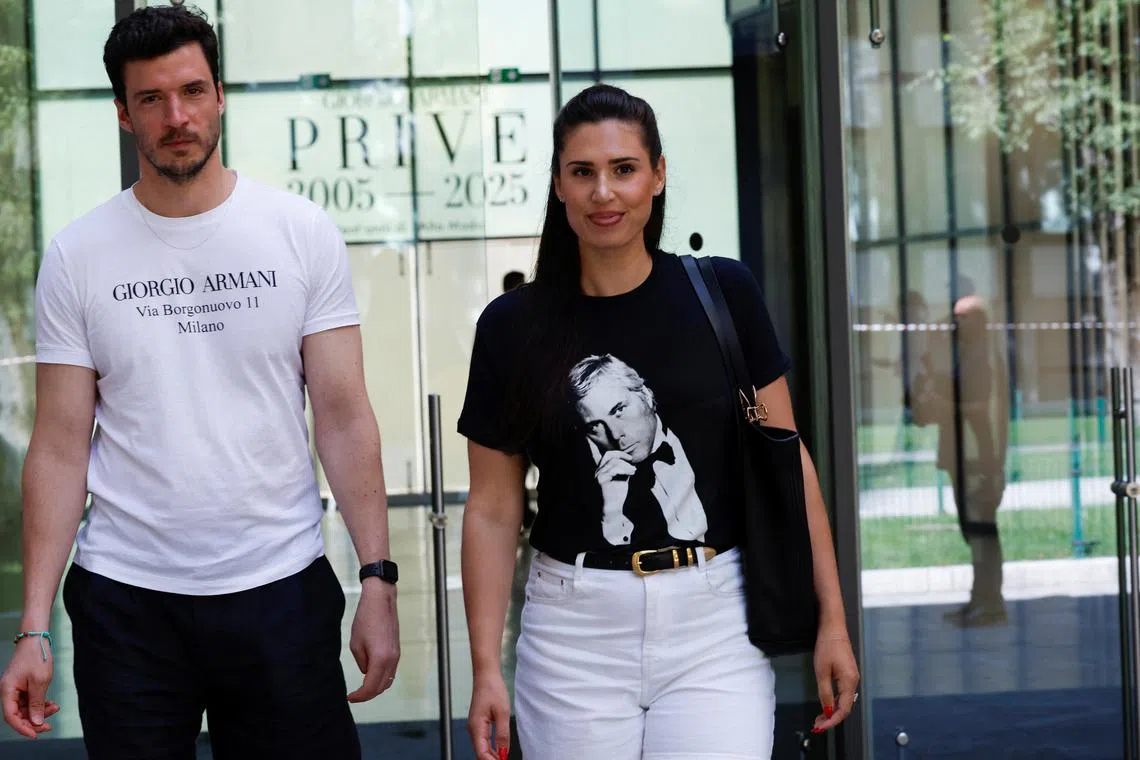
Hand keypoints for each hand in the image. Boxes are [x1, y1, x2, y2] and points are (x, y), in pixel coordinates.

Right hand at [1, 637, 61, 737]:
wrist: (36, 639)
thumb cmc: (36, 656)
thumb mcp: (40, 682)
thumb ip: (37, 703)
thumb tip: (35, 722)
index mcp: (7, 691)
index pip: (11, 716)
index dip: (22, 728)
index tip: (35, 734)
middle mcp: (8, 692)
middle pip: (18, 714)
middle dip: (34, 721)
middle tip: (49, 725)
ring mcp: (15, 689)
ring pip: (26, 708)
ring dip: (40, 712)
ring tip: (55, 708)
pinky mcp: (23, 686)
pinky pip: (29, 700)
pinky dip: (40, 704)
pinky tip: (52, 704)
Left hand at [347, 580, 399, 702]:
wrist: (381, 601)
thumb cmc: (366, 619)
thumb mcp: (356, 643)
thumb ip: (362, 662)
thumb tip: (366, 670)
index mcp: (380, 659)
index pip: (370, 687)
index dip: (359, 696)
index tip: (349, 698)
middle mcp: (392, 660)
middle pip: (381, 687)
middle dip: (367, 695)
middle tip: (354, 696)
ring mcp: (397, 655)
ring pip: (388, 680)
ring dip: (376, 687)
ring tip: (362, 687)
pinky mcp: (397, 650)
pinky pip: (391, 671)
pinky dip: (381, 677)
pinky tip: (370, 674)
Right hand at [468, 670, 510, 759]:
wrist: (486, 675)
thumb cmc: (493, 689)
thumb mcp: (502, 712)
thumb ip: (502, 734)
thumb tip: (503, 753)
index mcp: (476, 727)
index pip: (482, 753)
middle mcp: (473, 730)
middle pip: (481, 753)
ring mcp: (475, 728)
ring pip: (482, 749)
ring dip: (492, 756)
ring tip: (504, 758)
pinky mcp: (479, 725)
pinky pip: (484, 742)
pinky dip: (491, 749)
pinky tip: (500, 751)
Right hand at [595, 450, 634, 543]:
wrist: (611, 511)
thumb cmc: (616, 497)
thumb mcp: (621, 480)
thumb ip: (623, 470)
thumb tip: (631, 462)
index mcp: (601, 470)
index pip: (607, 455)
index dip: (618, 453)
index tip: (630, 457)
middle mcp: (597, 471)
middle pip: (609, 456)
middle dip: (622, 456)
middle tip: (632, 461)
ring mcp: (598, 475)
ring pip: (613, 462)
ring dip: (626, 465)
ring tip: (633, 471)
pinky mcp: (601, 480)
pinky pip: (613, 469)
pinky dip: (624, 469)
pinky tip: (631, 473)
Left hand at [811, 629, 859, 733]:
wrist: (833, 628)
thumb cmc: (827, 645)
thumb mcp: (822, 671)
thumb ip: (825, 693)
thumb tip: (828, 711)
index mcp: (849, 682)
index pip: (843, 709)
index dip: (832, 721)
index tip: (821, 727)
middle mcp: (854, 681)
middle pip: (845, 707)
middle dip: (831, 719)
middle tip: (817, 725)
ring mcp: (852, 677)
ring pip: (844, 701)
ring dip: (832, 711)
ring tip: (819, 718)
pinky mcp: (848, 673)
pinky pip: (843, 693)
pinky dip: (835, 702)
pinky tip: (826, 704)